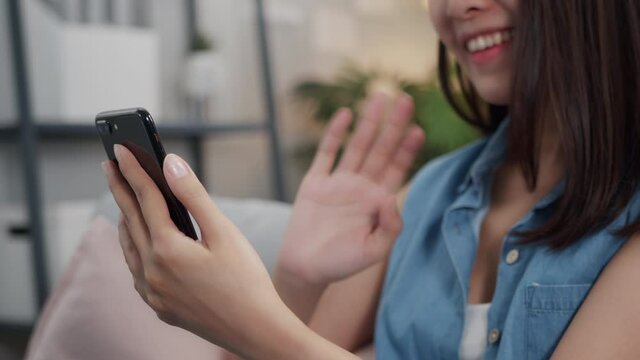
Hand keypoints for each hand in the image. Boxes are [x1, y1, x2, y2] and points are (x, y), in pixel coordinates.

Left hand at [103, 145, 308, 358]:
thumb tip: (170, 163)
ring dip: (124, 219)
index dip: (134, 170)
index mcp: (168, 250)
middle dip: (120, 189)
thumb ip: (194, 196)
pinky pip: (136, 271)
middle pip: (130, 220)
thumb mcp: (224, 233)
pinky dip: (133, 248)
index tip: (120, 148)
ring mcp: (153, 293)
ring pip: (129, 247)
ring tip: (122, 199)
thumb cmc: (246, 280)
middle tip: (110, 165)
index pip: (145, 199)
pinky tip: (138, 243)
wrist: (256, 330)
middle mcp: (152, 272)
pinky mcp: (159, 307)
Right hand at [279, 93, 424, 285]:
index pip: (397, 169)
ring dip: (368, 122)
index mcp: (377, 202)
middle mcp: (360, 187)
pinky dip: (334, 134)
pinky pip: (326, 153)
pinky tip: (345, 114)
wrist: (305, 268)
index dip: (408, 150)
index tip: (418, 129)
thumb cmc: (342, 263)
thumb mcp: (374, 252)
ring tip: (379, 96)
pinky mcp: (315, 183)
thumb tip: (390, 197)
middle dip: (393, 125)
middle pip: (381, 149)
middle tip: (406, 99)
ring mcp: (338, 182)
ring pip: (357, 145)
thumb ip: (389, 227)